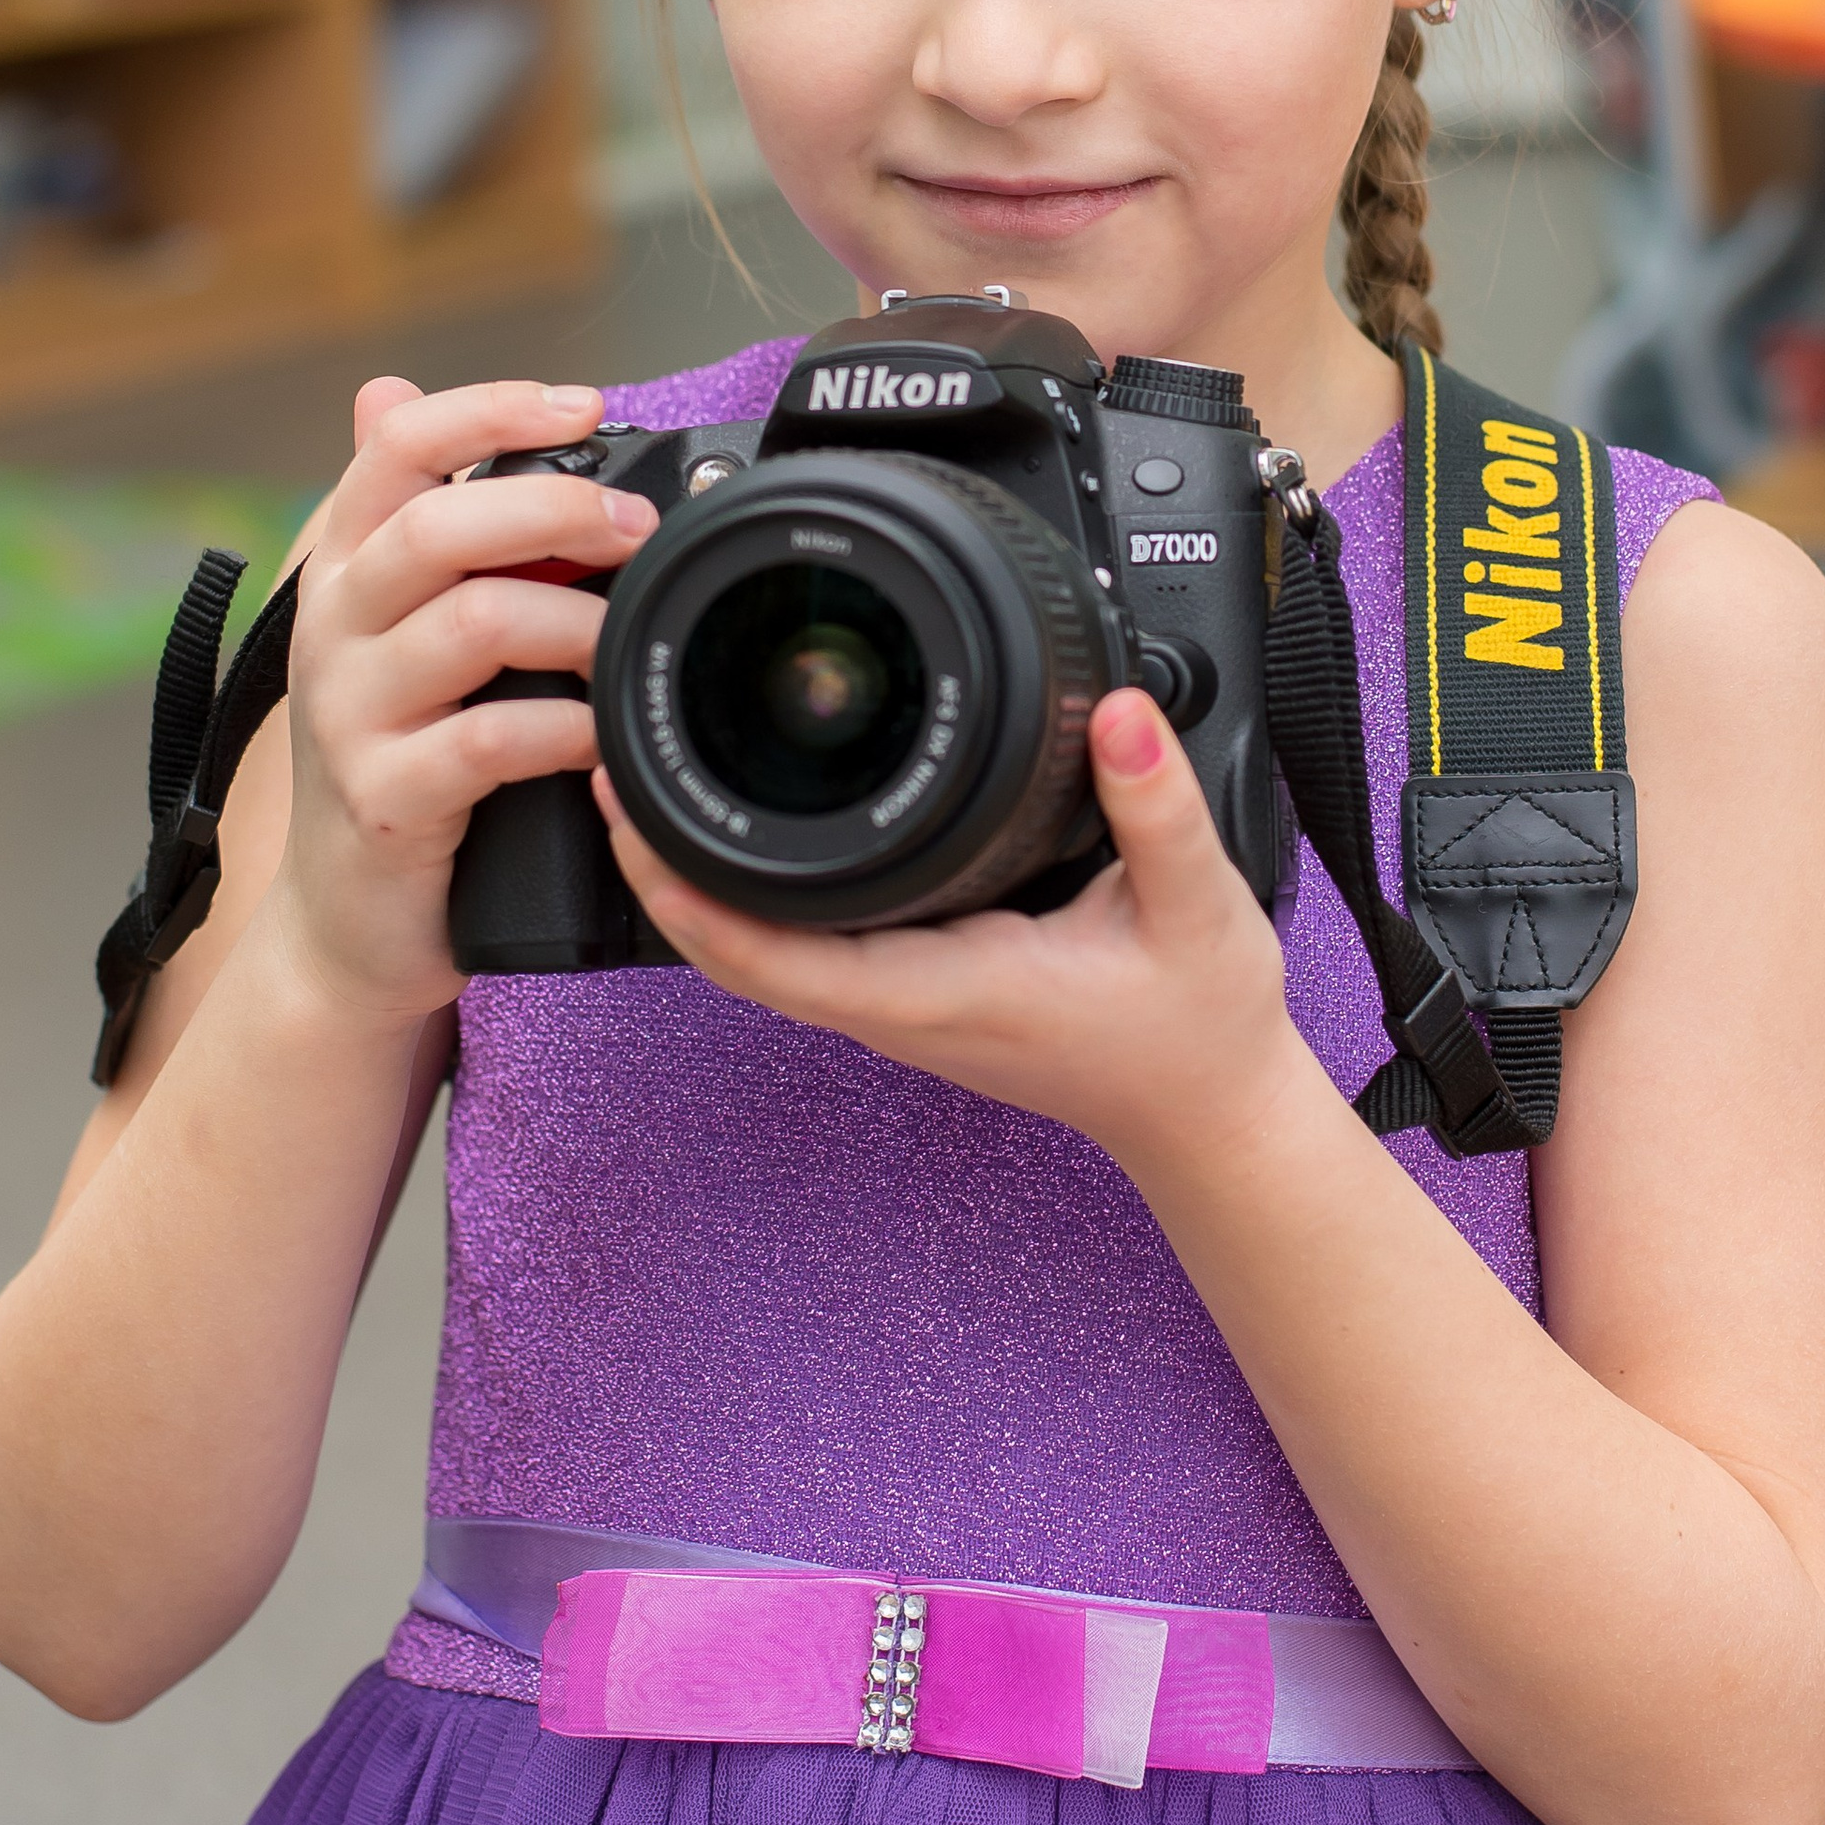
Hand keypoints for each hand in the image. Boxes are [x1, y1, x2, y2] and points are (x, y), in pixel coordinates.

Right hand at [268, 377, 658, 1030]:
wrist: (351, 924)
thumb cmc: (402, 761)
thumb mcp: (398, 630)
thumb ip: (418, 524)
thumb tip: (391, 390)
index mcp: (346, 571)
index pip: (396, 448)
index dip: (490, 411)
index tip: (585, 402)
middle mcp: (334, 629)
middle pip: (435, 528)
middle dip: (556, 510)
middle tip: (638, 527)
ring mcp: (350, 717)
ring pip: (470, 625)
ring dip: (575, 621)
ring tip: (628, 640)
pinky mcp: (385, 801)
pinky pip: (486, 743)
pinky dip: (564, 727)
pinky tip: (602, 732)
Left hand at [594, 686, 1309, 1178]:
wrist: (1210, 1112)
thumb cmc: (1201, 1029)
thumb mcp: (1201, 909)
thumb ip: (1161, 808)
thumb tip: (1124, 712)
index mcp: (945, 989)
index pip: (777, 956)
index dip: (688, 892)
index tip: (635, 811)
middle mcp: (901, 1008)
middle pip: (735, 956)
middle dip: (662, 873)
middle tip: (613, 768)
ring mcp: (899, 1008)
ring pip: (760, 958)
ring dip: (695, 888)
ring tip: (650, 789)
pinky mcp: (912, 995)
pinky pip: (801, 953)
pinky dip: (748, 902)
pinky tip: (740, 838)